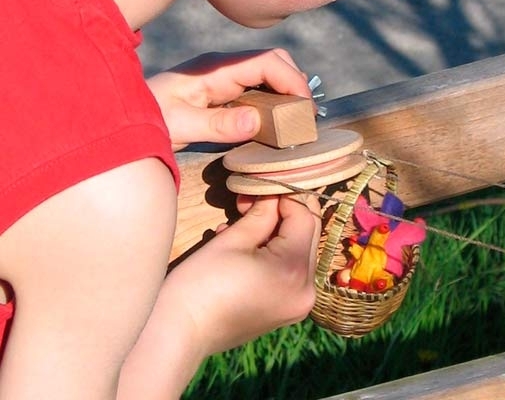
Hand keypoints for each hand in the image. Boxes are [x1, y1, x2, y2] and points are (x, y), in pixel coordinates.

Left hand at [146, 49, 311, 149]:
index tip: (305, 108)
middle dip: (295, 83)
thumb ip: (217, 124)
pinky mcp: (223, 89)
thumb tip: (257, 121)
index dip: (293, 81)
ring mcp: (224, 76)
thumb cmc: (143, 119)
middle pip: (275, 61)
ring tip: (296, 120)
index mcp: (216, 68)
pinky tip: (276, 121)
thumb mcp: (178, 126)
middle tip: (305, 117)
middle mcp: (224, 67)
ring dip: (286, 91)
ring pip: (269, 73)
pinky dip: (274, 99)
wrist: (117, 115)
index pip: (268, 62)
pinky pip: (258, 87)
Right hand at [163, 194, 321, 355]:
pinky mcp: (286, 309)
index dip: (284, 197)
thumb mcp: (232, 240)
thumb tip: (274, 194)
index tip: (258, 189)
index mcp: (294, 270)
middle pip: (308, 233)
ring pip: (299, 249)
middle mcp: (306, 290)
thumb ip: (262, 213)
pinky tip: (243, 245)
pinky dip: (274, 252)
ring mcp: (298, 303)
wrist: (176, 335)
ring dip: (276, 230)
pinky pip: (289, 269)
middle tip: (249, 202)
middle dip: (283, 212)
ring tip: (242, 221)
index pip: (305, 217)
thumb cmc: (200, 285)